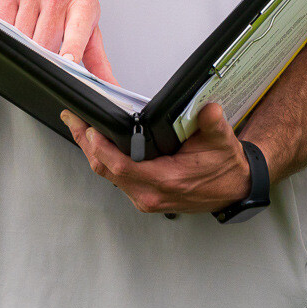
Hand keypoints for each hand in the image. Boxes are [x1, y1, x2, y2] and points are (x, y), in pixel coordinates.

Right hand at [0, 0, 115, 82]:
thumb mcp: (86, 17)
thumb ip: (97, 56)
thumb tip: (109, 85)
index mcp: (84, 3)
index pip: (76, 34)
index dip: (71, 52)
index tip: (67, 63)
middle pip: (45, 43)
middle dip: (44, 53)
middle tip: (46, 46)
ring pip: (23, 37)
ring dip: (25, 41)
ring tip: (33, 26)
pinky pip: (4, 25)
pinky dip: (9, 29)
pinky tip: (19, 16)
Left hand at [61, 103, 251, 214]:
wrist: (233, 188)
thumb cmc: (225, 167)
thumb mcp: (223, 142)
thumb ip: (213, 124)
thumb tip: (208, 109)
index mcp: (166, 181)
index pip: (121, 166)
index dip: (100, 147)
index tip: (88, 128)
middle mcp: (150, 194)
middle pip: (106, 170)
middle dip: (86, 144)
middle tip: (72, 119)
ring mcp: (146, 197)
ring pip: (108, 175)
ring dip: (92, 152)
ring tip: (79, 127)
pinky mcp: (144, 196)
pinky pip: (116, 178)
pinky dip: (104, 159)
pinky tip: (99, 144)